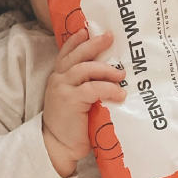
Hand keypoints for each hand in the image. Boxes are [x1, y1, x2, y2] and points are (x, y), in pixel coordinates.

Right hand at [43, 29, 125, 177]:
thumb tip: (109, 77)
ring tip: (121, 73)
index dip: (76, 40)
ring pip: (85, 68)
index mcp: (58, 78)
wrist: (57, 147)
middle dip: (94, 44)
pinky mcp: (71, 100)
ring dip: (106, 69)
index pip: (66, 53)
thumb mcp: (75, 101)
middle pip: (77, 55)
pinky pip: (93, 88)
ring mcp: (63, 89)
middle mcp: (58, 79)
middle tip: (110, 37)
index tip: (87, 31)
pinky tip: (119, 93)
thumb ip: (84, 88)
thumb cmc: (70, 127)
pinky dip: (108, 88)